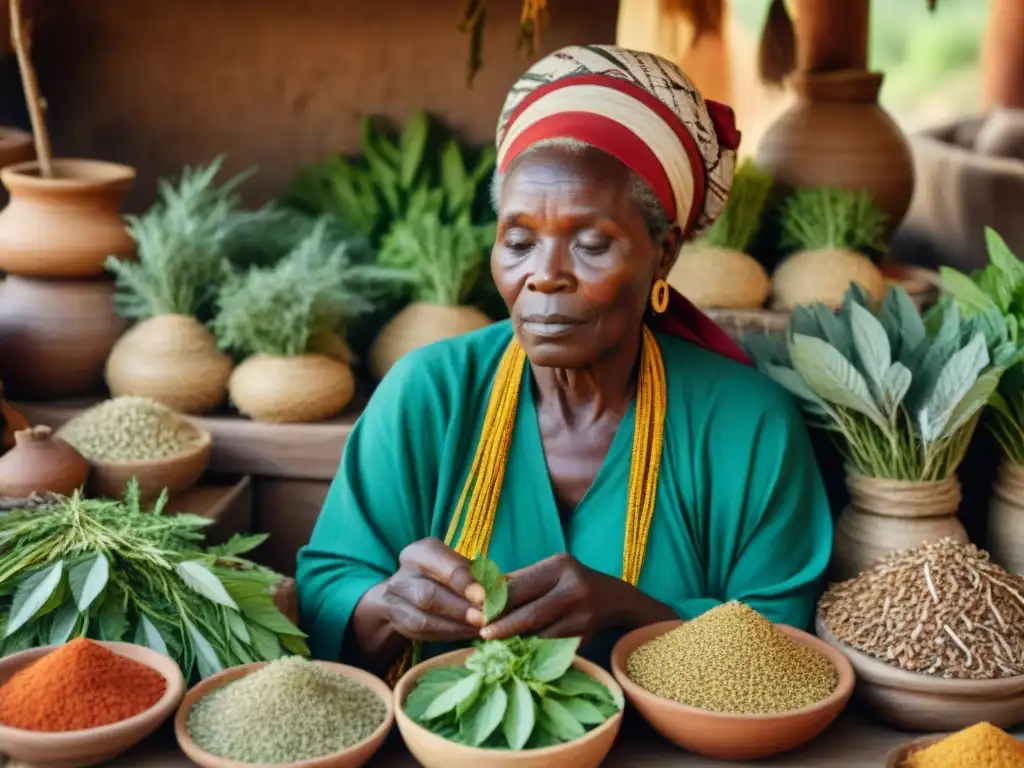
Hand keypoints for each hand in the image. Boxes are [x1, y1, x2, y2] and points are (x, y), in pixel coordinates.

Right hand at [382, 538, 486, 641]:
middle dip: (460, 609)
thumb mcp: (458, 565)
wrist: (409, 592)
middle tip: (486, 619)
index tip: (485, 597)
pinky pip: (424, 633)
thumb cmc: (444, 575)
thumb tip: (506, 588)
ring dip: (456, 626)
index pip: (440, 563)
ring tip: (481, 629)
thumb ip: (478, 575)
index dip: (463, 581)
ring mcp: (396, 600)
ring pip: (423, 618)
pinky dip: (450, 635)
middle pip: (429, 595)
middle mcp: (403, 574)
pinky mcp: (399, 622)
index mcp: (420, 553)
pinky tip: (468, 634)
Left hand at [479, 554, 619, 641]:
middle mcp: (574, 588)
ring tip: (496, 646)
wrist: (613, 599)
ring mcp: (583, 615)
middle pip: (530, 613)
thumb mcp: (549, 572)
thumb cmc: (570, 582)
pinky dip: (533, 650)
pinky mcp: (586, 637)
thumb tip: (481, 592)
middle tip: (484, 634)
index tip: (478, 614)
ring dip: (516, 642)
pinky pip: (552, 647)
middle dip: (504, 626)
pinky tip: (519, 652)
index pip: (520, 587)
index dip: (496, 603)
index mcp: (560, 566)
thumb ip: (519, 581)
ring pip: (541, 634)